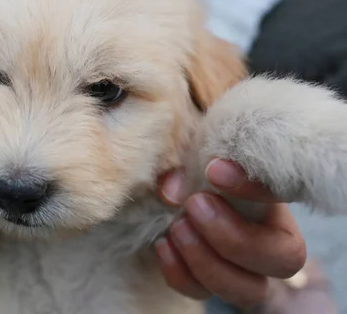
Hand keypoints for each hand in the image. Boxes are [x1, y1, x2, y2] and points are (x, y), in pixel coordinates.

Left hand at [154, 159, 306, 307]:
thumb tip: (172, 190)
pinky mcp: (210, 284)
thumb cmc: (191, 167)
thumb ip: (186, 165)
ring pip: (249, 291)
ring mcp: (244, 269)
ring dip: (207, 262)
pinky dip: (180, 274)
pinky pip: (202, 294)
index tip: (215, 168)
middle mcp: (270, 238)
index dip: (255, 186)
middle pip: (284, 259)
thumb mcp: (191, 156)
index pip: (286, 194)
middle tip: (194, 206)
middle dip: (235, 238)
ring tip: (177, 228)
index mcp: (273, 198)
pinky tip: (163, 245)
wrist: (168, 194)